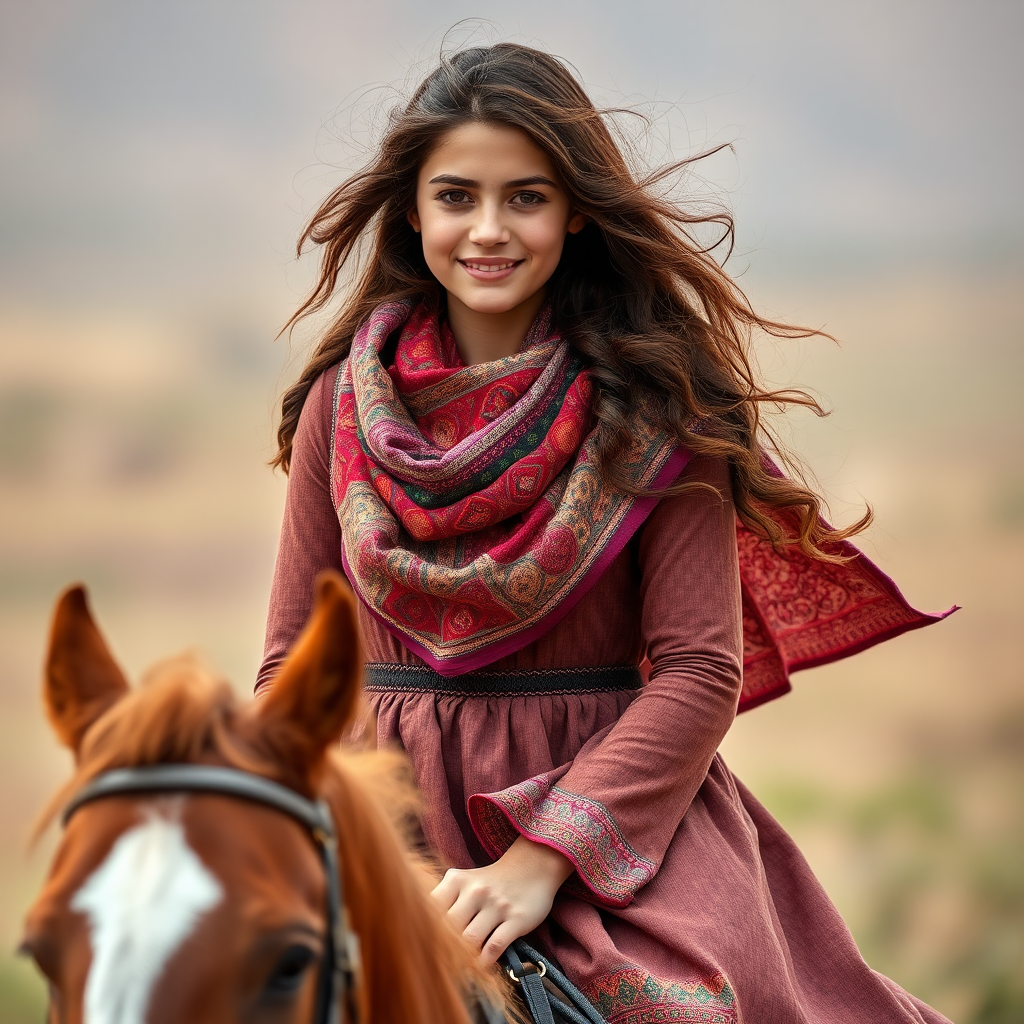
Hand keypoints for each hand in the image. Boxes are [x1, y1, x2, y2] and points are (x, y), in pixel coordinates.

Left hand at [431, 836, 574, 962]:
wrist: (533, 867)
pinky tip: (480, 964)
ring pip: (470, 939)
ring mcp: (497, 905)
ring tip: (459, 966)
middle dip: (444, 946)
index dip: (424, 929)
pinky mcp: (516, 919)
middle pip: (449, 927)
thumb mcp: (466, 881)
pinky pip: (494, 946)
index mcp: (458, 880)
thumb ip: (445, 900)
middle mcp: (476, 891)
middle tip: (441, 962)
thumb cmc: (492, 881)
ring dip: (463, 957)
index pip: (431, 907)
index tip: (421, 945)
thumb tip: (422, 930)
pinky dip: (484, 961)